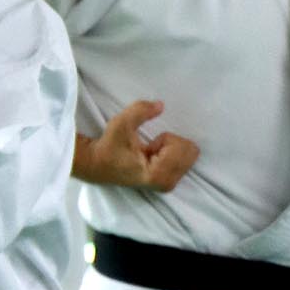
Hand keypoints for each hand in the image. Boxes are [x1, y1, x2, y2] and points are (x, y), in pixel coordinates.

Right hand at [72, 98, 198, 192]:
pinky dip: (172, 155)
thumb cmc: (109, 146)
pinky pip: (185, 161)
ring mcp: (168, 185)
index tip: (146, 145)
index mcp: (157, 174)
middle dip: (171, 145)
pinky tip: (152, 158)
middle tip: (150, 148)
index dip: (163, 139)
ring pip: (190, 157)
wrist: (97, 165)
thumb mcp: (122, 123)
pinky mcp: (167, 183)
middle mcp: (166, 183)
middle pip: (191, 153)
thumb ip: (142, 110)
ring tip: (149, 153)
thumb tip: (161, 105)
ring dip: (171, 149)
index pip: (181, 147)